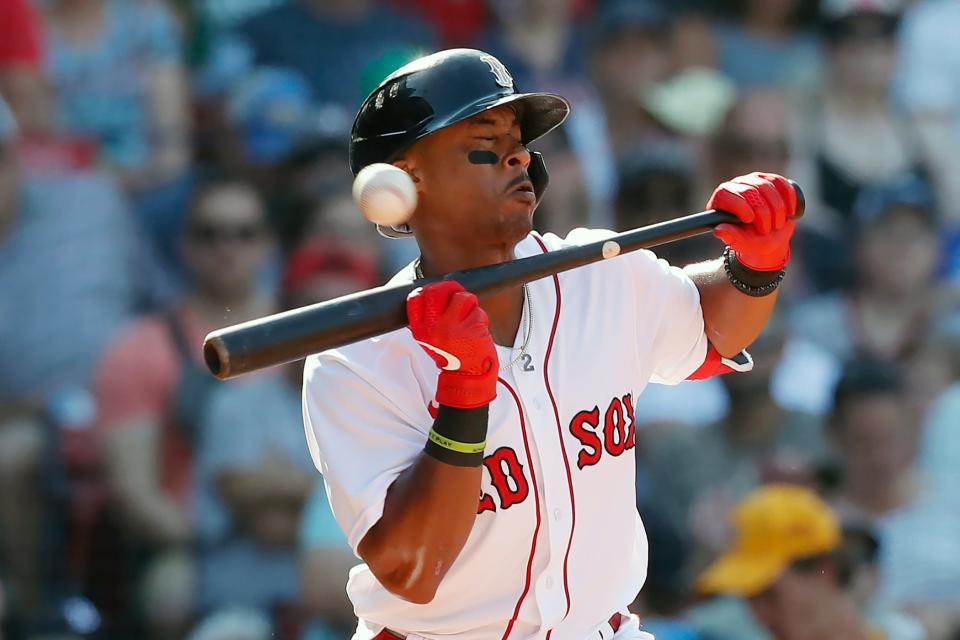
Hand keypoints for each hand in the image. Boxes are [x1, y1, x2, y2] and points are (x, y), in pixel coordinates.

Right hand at [407, 281, 497, 408]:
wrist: (467, 379)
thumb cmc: (452, 358)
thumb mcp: (430, 341)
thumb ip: (429, 319)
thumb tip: (435, 293)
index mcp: (421, 330)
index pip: (415, 298)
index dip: (428, 290)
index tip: (438, 293)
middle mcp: (434, 327)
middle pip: (437, 291)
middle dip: (450, 288)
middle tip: (456, 294)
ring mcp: (453, 327)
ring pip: (462, 297)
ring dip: (469, 304)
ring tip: (468, 319)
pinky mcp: (472, 328)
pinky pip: (478, 311)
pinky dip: (481, 318)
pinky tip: (477, 330)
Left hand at [708, 172, 797, 270]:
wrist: (770, 238)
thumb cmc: (751, 241)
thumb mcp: (741, 243)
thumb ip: (731, 237)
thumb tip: (719, 230)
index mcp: (720, 201)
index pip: (725, 194)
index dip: (739, 205)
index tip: (750, 220)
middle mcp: (734, 186)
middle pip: (749, 191)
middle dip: (762, 213)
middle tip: (766, 230)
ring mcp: (752, 180)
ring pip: (766, 186)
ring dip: (777, 208)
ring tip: (777, 224)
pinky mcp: (770, 179)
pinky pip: (781, 182)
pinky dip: (788, 198)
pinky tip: (790, 211)